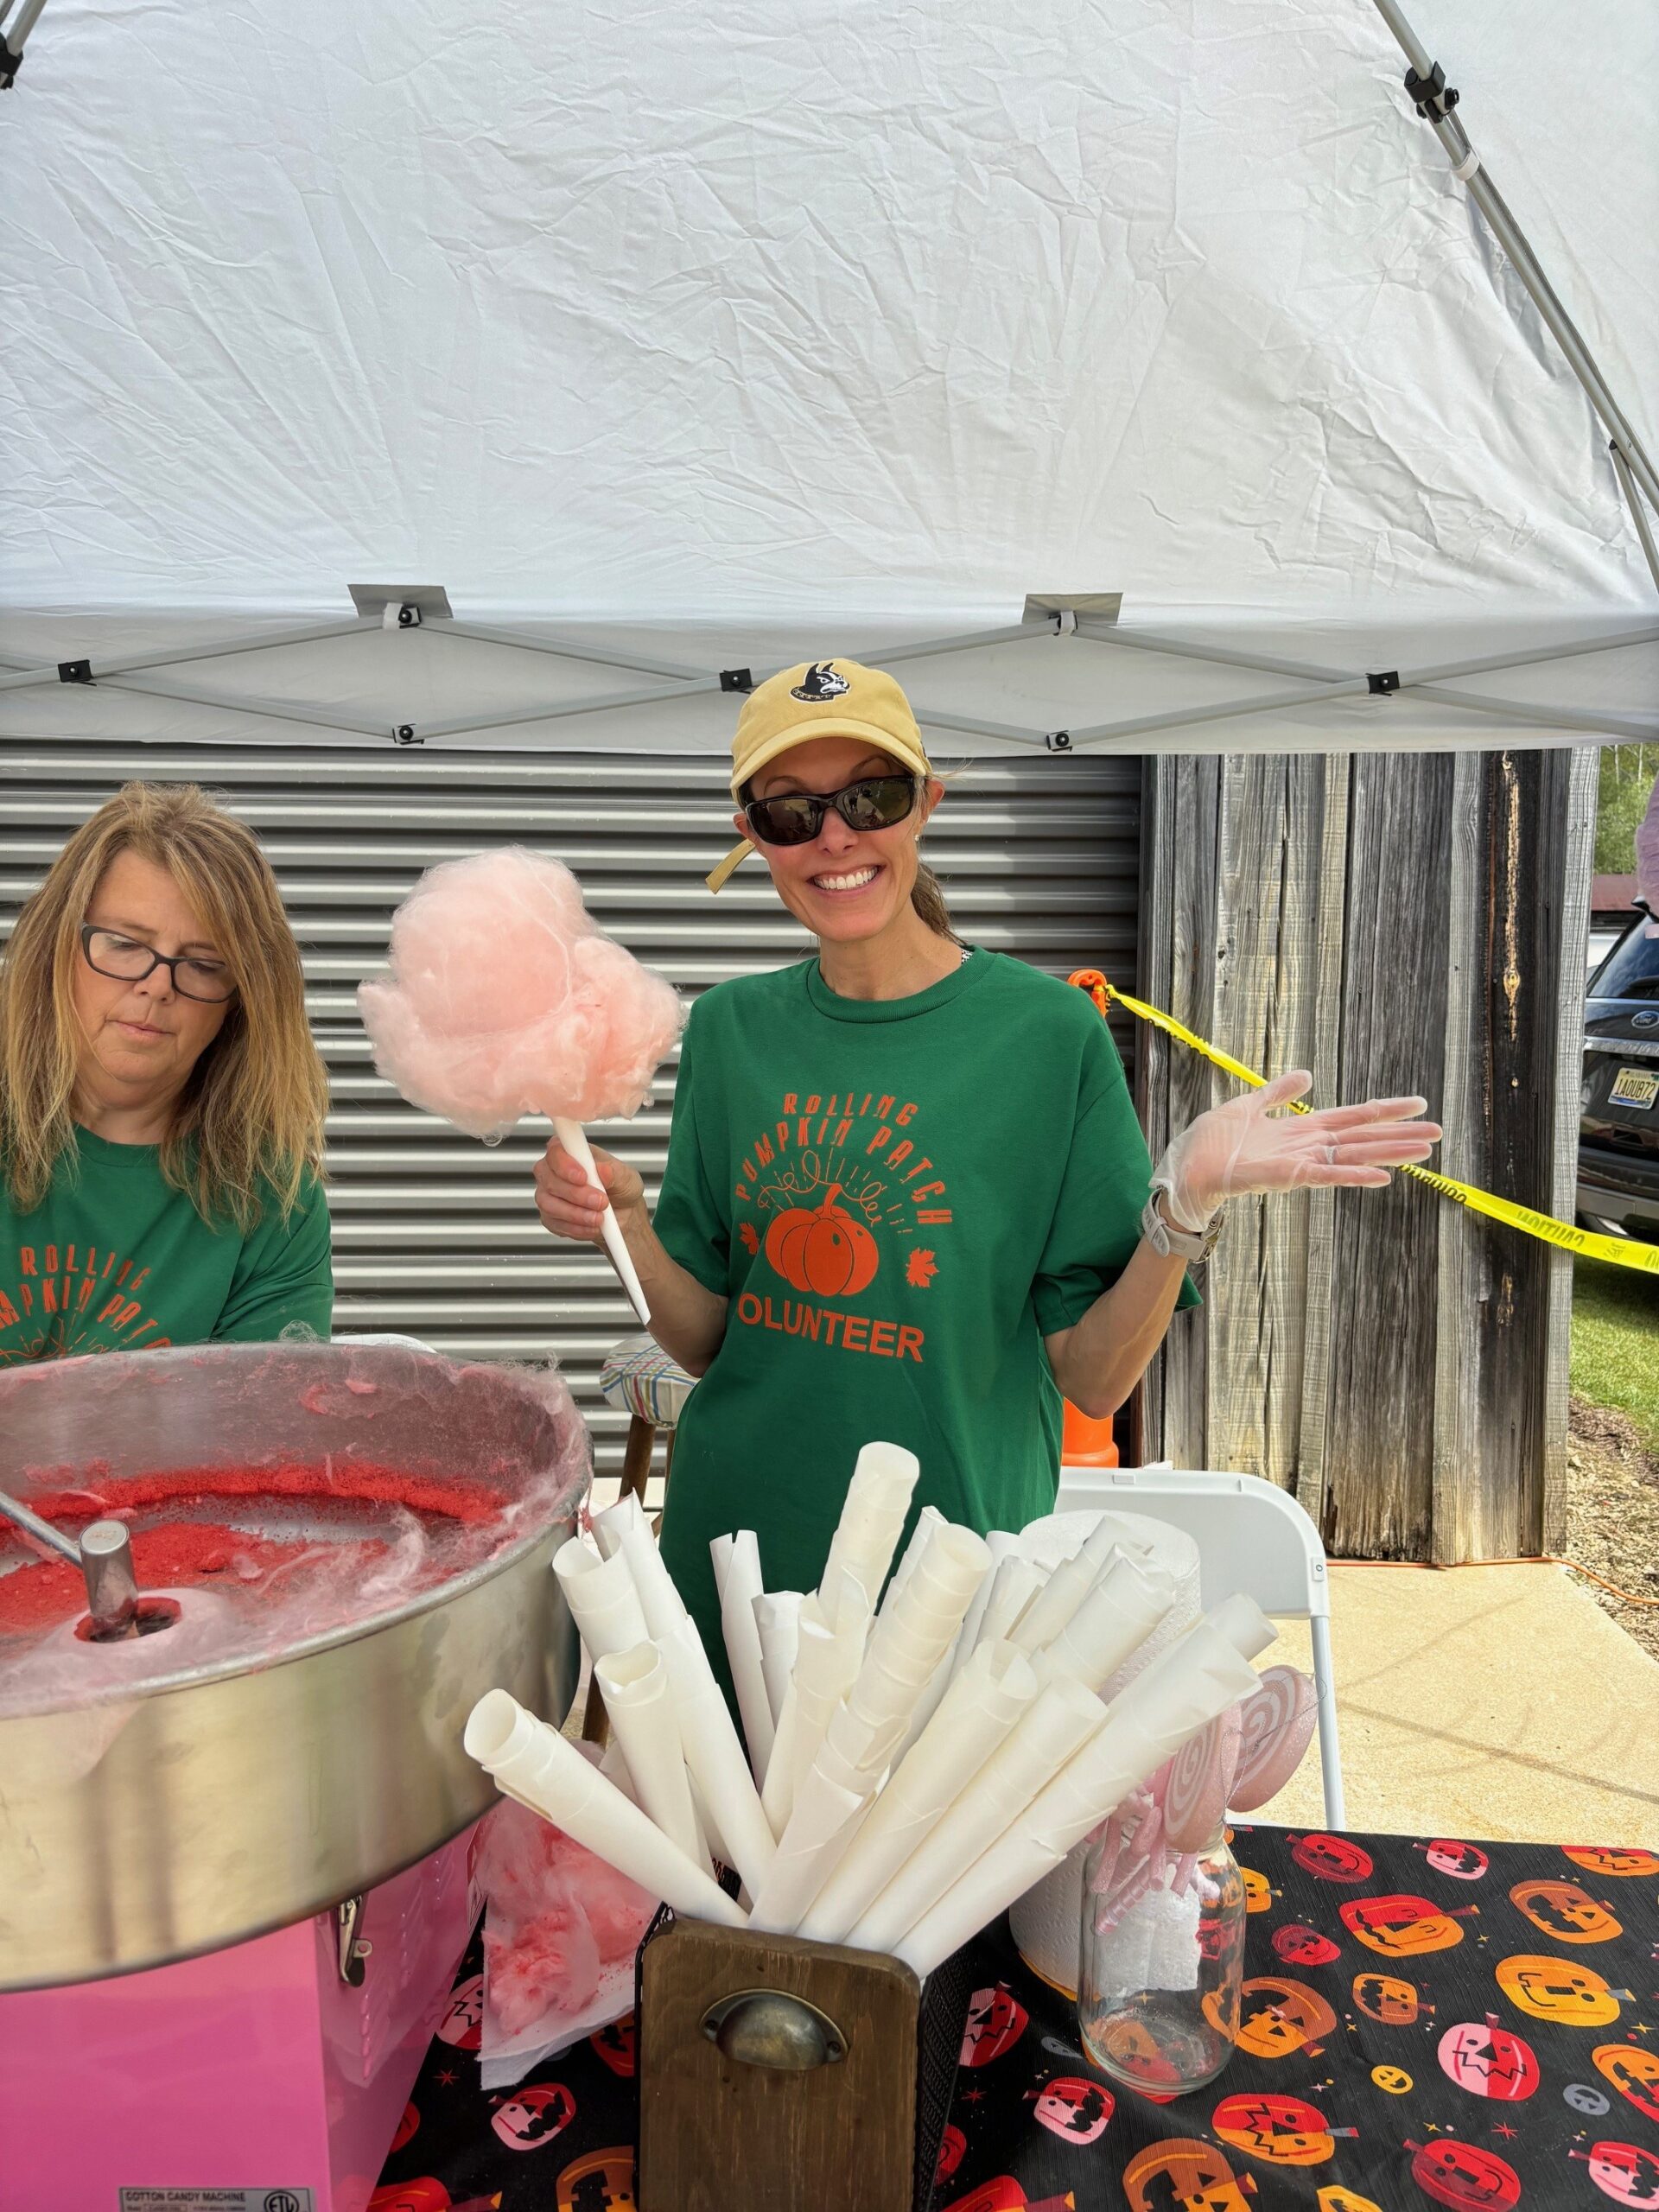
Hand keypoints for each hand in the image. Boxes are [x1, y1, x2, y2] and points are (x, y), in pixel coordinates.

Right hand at [533, 1137, 644, 1244]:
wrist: (623, 1214)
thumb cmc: (620, 1188)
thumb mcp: (626, 1177)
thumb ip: (614, 1172)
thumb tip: (604, 1170)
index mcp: (572, 1153)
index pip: (556, 1151)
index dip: (566, 1165)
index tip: (583, 1177)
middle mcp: (555, 1172)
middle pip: (550, 1180)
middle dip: (577, 1194)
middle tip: (601, 1201)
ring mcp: (548, 1195)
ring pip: (549, 1204)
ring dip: (577, 1214)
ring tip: (599, 1217)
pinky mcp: (550, 1217)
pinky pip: (555, 1223)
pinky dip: (576, 1228)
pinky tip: (591, 1226)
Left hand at [1155, 1071, 1441, 1229]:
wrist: (1185, 1169)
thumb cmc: (1212, 1143)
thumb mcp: (1248, 1106)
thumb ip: (1278, 1093)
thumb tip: (1309, 1073)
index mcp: (1300, 1130)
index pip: (1352, 1117)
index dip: (1384, 1110)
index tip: (1417, 1104)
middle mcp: (1306, 1148)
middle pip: (1361, 1138)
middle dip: (1399, 1135)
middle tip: (1438, 1133)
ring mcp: (1298, 1164)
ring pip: (1352, 1157)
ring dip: (1388, 1155)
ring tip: (1424, 1153)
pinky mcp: (1283, 1177)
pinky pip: (1324, 1176)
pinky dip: (1352, 1175)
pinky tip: (1381, 1177)